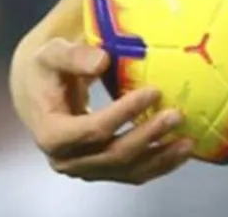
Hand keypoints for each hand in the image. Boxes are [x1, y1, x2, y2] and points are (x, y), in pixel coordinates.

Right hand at [11, 37, 192, 184]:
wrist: (39, 91)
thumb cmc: (47, 69)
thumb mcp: (51, 54)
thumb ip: (73, 56)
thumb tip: (102, 61)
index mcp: (51, 133)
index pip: (91, 130)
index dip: (123, 114)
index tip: (152, 91)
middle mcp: (66, 158)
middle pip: (112, 154)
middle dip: (147, 136)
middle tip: (176, 115)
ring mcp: (85, 168)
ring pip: (126, 171)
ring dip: (160, 158)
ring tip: (188, 141)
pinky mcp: (101, 169)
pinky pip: (133, 173)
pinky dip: (160, 164)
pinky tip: (183, 151)